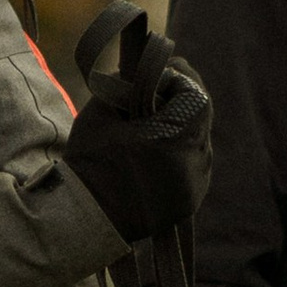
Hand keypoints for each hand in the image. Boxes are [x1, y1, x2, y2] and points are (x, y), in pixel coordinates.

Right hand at [63, 42, 213, 243]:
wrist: (86, 219)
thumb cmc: (90, 162)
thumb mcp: (102, 111)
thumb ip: (128, 84)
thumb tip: (142, 67)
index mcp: (173, 136)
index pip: (195, 92)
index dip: (179, 77)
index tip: (160, 74)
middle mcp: (194, 161)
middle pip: (200, 116)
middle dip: (179, 102)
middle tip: (154, 98)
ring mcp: (196, 184)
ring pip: (199, 141)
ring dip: (180, 128)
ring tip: (150, 129)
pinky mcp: (192, 200)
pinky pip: (194, 165)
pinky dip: (179, 153)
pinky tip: (155, 154)